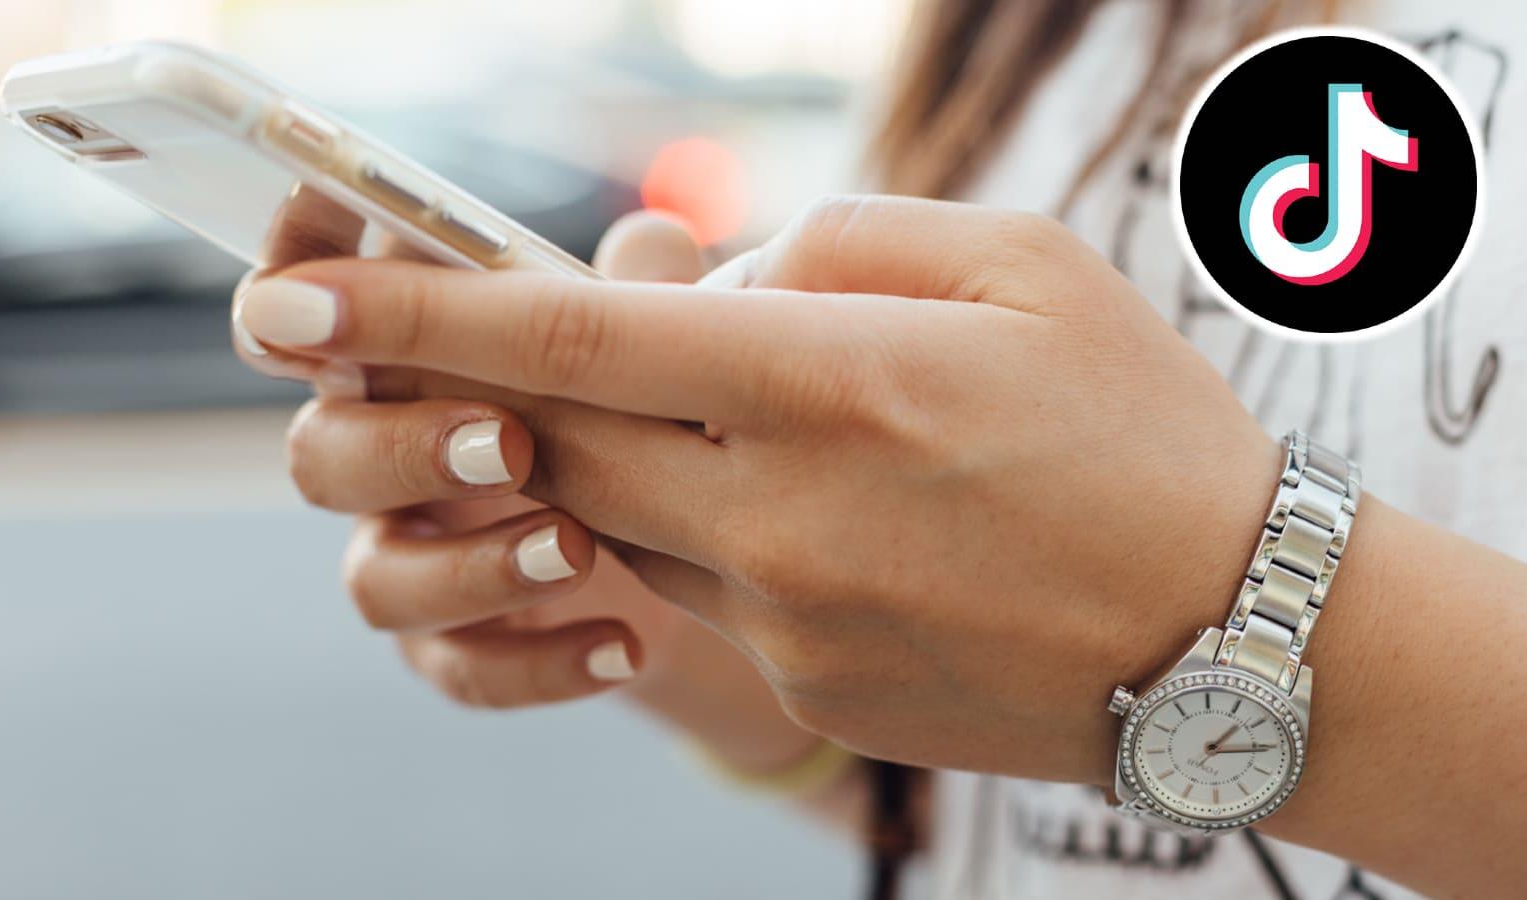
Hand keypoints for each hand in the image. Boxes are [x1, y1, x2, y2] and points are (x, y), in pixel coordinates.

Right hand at [232, 210, 744, 711]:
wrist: (699, 552)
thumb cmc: (644, 407)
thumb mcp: (653, 342)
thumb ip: (641, 292)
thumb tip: (654, 241)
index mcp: (404, 357)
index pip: (309, 311)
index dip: (292, 280)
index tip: (318, 275)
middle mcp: (383, 455)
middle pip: (319, 454)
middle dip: (403, 447)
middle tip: (510, 441)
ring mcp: (413, 557)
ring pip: (375, 580)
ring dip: (470, 566)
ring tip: (579, 548)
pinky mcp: (457, 646)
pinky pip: (461, 669)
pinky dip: (539, 662)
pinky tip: (623, 645)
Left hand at [237, 195, 1280, 784]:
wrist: (1235, 640)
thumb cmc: (1141, 428)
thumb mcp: (1019, 265)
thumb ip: (836, 242)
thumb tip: (707, 276)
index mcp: (837, 380)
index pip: (572, 337)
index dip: (414, 312)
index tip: (291, 302)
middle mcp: (785, 511)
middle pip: (556, 438)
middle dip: (485, 386)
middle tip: (461, 343)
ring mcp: (788, 618)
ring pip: (619, 517)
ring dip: (622, 452)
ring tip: (738, 414)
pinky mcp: (804, 685)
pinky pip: (700, 588)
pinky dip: (709, 526)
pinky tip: (822, 509)